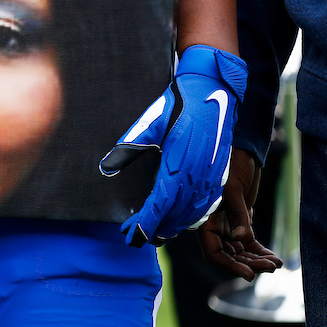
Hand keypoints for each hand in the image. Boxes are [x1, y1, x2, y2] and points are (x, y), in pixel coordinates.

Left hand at [100, 45, 247, 245]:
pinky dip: (192, 217)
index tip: (132, 234)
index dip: (147, 222)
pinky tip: (181, 221)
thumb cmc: (177, 106)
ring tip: (155, 232)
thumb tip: (106, 167)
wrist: (212, 91)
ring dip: (173, 225)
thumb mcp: (148, 124)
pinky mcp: (219, 174)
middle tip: (136, 236)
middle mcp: (198, 174)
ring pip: (193, 212)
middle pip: (176, 213)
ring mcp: (212, 175)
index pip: (161, 203)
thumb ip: (128, 148)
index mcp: (179, 162)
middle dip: (156, 228)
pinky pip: (206, 204)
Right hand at [197, 148, 281, 279]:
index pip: (213, 252)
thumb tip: (241, 238)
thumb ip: (237, 214)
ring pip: (241, 252)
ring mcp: (228, 226)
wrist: (243, 154)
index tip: (248, 274)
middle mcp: (215, 227)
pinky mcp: (242, 222)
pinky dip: (261, 251)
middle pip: (229, 256)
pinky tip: (274, 258)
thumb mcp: (233, 189)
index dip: (229, 265)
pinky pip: (250, 242)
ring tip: (276, 264)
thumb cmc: (231, 167)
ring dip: (257, 260)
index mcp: (205, 220)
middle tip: (269, 267)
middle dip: (248, 263)